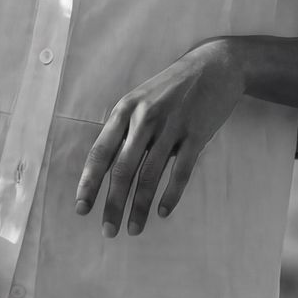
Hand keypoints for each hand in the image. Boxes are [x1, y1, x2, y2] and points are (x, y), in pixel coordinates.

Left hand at [75, 39, 244, 236]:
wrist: (215, 66)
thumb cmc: (172, 87)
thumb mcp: (140, 99)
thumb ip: (124, 129)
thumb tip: (105, 167)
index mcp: (125, 110)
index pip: (100, 152)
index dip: (89, 183)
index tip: (82, 208)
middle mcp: (145, 118)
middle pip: (123, 170)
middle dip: (113, 204)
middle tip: (108, 231)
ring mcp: (172, 126)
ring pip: (150, 175)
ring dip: (139, 206)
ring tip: (133, 229)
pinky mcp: (197, 134)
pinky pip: (180, 171)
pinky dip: (170, 195)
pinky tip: (162, 212)